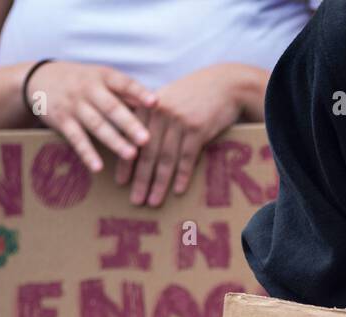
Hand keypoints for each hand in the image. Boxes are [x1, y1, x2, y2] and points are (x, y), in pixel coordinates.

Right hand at [26, 61, 155, 171]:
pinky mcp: (62, 121)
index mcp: (103, 77)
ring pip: (96, 124)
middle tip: (147, 139)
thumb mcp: (101, 78)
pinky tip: (98, 167)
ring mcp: (74, 105)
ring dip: (114, 141)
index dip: (139, 92)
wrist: (38, 79)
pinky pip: (76, 139)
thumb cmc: (82, 82)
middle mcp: (88, 89)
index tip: (156, 102)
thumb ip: (126, 92)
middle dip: (129, 124)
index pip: (123, 83)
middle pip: (111, 107)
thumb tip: (158, 106)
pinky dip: (87, 153)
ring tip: (131, 155)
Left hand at [117, 64, 249, 206]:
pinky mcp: (197, 128)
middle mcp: (159, 113)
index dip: (126, 163)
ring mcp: (178, 121)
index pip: (132, 139)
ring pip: (166, 158)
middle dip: (141, 179)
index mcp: (147, 105)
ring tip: (153, 202)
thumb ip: (151, 117)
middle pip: (147, 152)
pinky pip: (187, 157)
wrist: (224, 85)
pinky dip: (182, 175)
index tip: (121, 183)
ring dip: (159, 184)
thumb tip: (137, 144)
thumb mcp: (167, 99)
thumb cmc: (194, 94)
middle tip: (136, 200)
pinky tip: (177, 191)